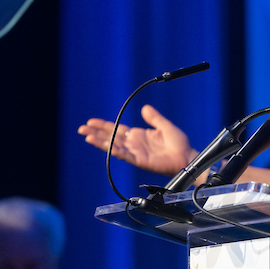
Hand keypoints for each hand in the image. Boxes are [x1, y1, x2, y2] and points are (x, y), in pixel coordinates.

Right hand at [78, 104, 195, 176]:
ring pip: (113, 146)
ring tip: (86, 135)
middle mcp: (134, 144)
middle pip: (111, 137)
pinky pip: (123, 154)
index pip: (117, 130)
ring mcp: (136, 152)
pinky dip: (111, 149)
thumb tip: (145, 108)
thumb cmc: (179, 145)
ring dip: (99, 141)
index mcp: (139, 136)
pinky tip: (102, 144)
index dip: (104, 126)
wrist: (187, 157)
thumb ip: (154, 118)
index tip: (91, 121)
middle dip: (96, 132)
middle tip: (82, 128)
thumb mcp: (165, 126)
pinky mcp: (139, 160)